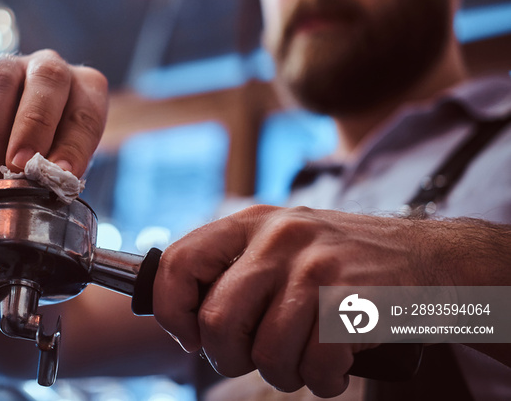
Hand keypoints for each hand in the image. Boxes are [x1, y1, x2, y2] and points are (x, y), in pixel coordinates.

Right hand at [0, 50, 107, 177]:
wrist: (10, 152)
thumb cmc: (49, 157)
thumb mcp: (64, 165)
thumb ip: (58, 171)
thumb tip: (41, 188)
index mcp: (86, 87)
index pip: (86, 111)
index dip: (75, 144)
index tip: (63, 174)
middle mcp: (48, 68)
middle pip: (47, 79)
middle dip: (32, 126)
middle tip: (19, 167)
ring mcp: (7, 69)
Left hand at [153, 206, 457, 396]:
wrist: (429, 258)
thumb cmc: (341, 262)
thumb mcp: (281, 244)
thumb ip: (234, 269)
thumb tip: (182, 318)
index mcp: (250, 223)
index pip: (177, 263)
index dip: (172, 311)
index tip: (191, 337)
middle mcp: (278, 238)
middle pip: (217, 320)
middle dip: (230, 357)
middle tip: (255, 356)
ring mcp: (316, 266)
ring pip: (266, 353)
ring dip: (284, 373)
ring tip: (306, 356)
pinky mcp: (352, 298)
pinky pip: (315, 366)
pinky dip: (324, 379)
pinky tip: (336, 361)